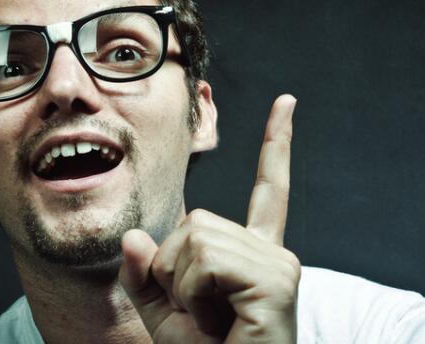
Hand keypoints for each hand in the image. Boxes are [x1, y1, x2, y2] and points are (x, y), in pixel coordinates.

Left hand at [119, 94, 299, 342]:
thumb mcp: (163, 317)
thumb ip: (147, 276)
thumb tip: (137, 238)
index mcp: (252, 255)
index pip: (267, 190)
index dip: (276, 146)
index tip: (287, 102)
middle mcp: (272, 253)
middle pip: (197, 219)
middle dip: (174, 269)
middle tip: (198, 315)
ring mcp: (278, 265)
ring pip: (196, 239)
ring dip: (182, 287)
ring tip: (209, 322)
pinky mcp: (276, 280)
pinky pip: (207, 262)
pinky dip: (193, 295)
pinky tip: (218, 323)